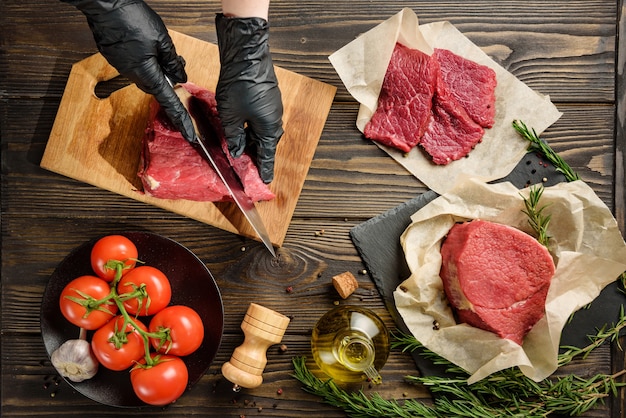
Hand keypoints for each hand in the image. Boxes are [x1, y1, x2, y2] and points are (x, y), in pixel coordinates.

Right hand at [72, 0, 195, 142]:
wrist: (104, 3)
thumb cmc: (130, 17)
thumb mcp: (162, 39)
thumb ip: (172, 61)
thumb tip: (179, 75)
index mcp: (146, 73)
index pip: (168, 101)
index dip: (180, 118)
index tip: (189, 134)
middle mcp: (131, 73)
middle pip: (156, 85)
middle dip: (166, 78)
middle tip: (174, 62)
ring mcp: (120, 65)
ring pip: (144, 74)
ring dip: (154, 66)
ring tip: (158, 47)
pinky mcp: (114, 56)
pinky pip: (133, 65)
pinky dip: (143, 58)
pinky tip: (143, 43)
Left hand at [215, 13, 283, 182]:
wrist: (247, 54)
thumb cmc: (241, 86)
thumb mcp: (231, 117)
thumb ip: (233, 137)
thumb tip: (236, 152)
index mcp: (269, 129)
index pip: (267, 156)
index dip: (264, 170)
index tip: (265, 182)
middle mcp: (274, 120)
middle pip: (264, 144)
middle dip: (255, 156)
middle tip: (246, 169)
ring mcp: (270, 108)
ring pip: (260, 131)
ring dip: (250, 141)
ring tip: (239, 151)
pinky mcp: (265, 98)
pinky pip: (258, 120)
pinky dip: (249, 128)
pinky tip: (239, 129)